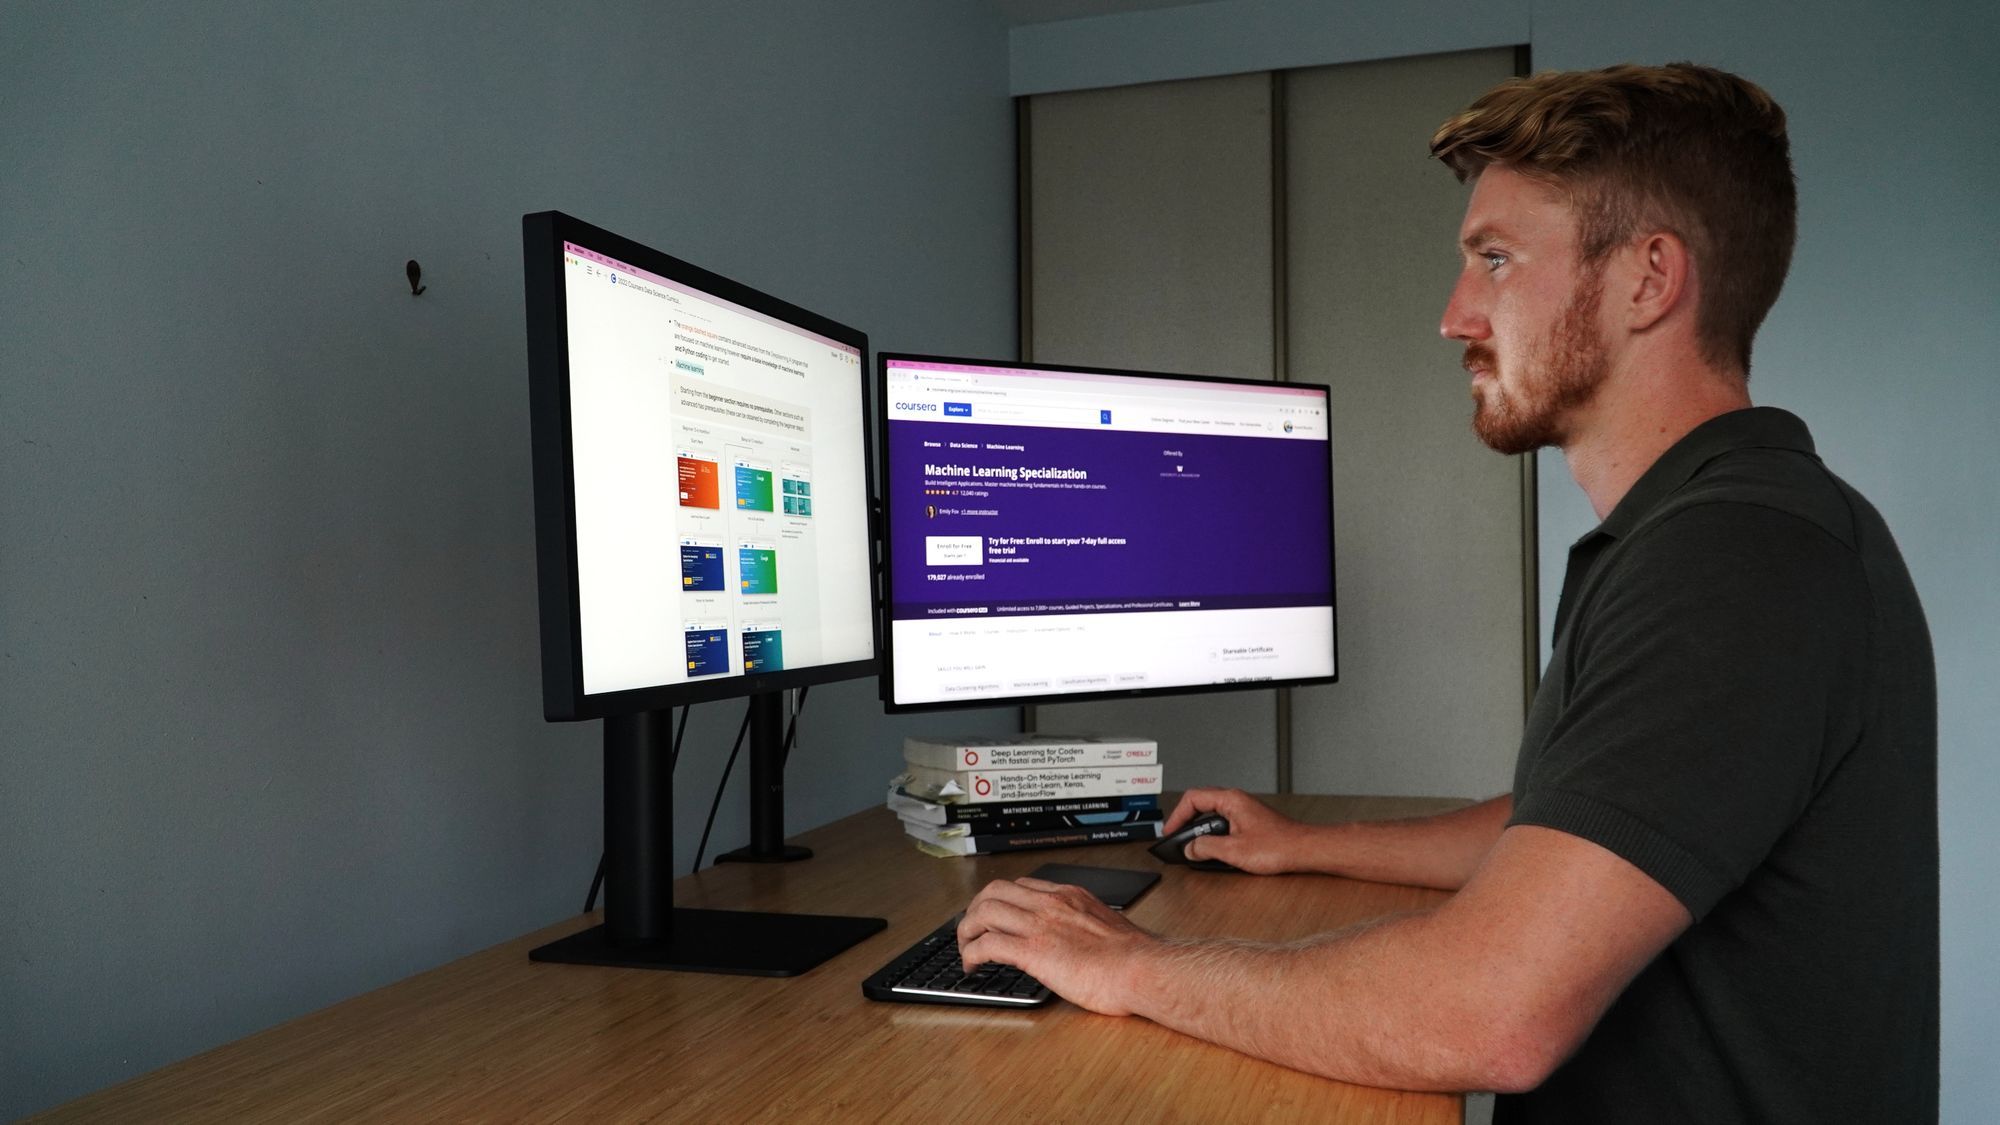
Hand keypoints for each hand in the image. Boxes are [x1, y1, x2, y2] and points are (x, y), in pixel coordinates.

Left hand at [956, 877, 1155, 1014]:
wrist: (1142, 969)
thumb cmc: (1134, 958)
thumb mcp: (1106, 927)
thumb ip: (1084, 928)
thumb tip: (1077, 944)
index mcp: (1069, 896)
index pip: (1022, 886)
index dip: (1002, 900)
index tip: (996, 916)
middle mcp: (1051, 903)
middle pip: (994, 891)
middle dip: (976, 909)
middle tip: (972, 930)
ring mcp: (1040, 924)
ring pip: (983, 912)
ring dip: (967, 931)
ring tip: (965, 950)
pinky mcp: (1032, 950)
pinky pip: (987, 943)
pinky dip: (971, 953)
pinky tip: (972, 965)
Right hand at [1162, 788, 1308, 874]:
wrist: (1304, 850)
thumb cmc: (1278, 846)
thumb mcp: (1234, 850)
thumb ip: (1207, 848)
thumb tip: (1191, 848)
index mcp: (1231, 800)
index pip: (1193, 799)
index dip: (1177, 816)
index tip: (1170, 832)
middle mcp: (1237, 801)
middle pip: (1201, 805)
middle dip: (1187, 824)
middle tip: (1178, 840)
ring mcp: (1244, 812)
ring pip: (1213, 816)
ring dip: (1202, 832)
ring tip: (1195, 849)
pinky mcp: (1250, 823)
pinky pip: (1225, 825)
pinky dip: (1215, 836)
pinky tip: (1216, 851)